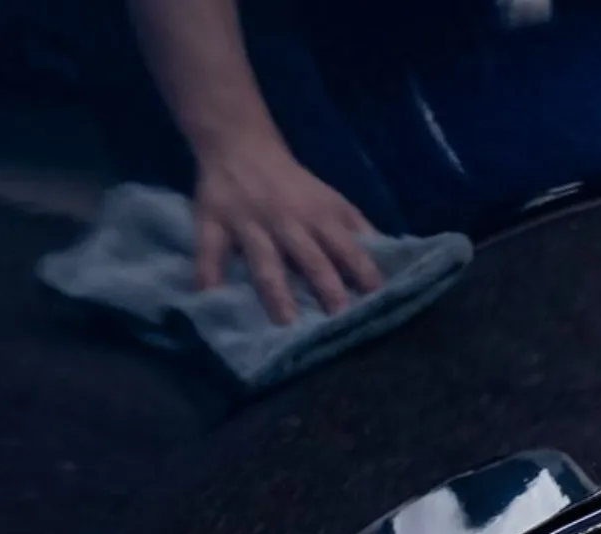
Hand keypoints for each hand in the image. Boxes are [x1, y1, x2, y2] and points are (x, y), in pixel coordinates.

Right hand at [193, 138, 381, 322]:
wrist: (240, 144)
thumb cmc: (295, 186)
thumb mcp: (333, 202)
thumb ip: (359, 231)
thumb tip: (393, 261)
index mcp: (320, 216)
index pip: (348, 248)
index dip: (364, 273)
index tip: (378, 302)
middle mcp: (287, 221)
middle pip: (310, 257)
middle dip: (326, 286)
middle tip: (338, 320)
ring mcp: (248, 222)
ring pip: (265, 259)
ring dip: (276, 290)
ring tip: (285, 322)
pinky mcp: (213, 222)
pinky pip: (209, 249)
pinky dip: (207, 272)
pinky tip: (208, 298)